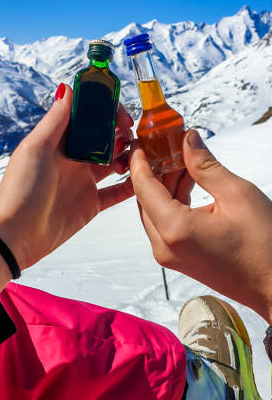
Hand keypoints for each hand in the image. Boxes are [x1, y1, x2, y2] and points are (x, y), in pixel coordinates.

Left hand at [0, 85, 133, 291]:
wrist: (17, 234)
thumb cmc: (21, 189)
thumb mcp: (37, 148)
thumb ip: (56, 120)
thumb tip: (69, 88)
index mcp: (59, 141)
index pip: (87, 118)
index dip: (105, 111)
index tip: (122, 114)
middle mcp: (73, 158)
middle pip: (104, 138)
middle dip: (121, 132)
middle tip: (135, 134)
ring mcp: (83, 181)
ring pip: (114, 162)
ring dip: (129, 156)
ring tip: (140, 154)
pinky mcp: (91, 203)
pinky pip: (116, 192)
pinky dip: (131, 185)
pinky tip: (144, 178)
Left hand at [130, 130, 271, 324]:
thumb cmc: (263, 246)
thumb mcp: (237, 195)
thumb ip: (206, 165)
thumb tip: (188, 140)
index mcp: (175, 229)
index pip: (144, 187)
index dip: (140, 160)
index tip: (140, 139)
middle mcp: (164, 246)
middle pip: (145, 200)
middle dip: (153, 170)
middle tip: (164, 144)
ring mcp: (170, 256)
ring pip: (154, 212)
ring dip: (164, 185)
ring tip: (182, 160)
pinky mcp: (179, 259)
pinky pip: (166, 225)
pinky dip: (172, 203)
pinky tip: (189, 182)